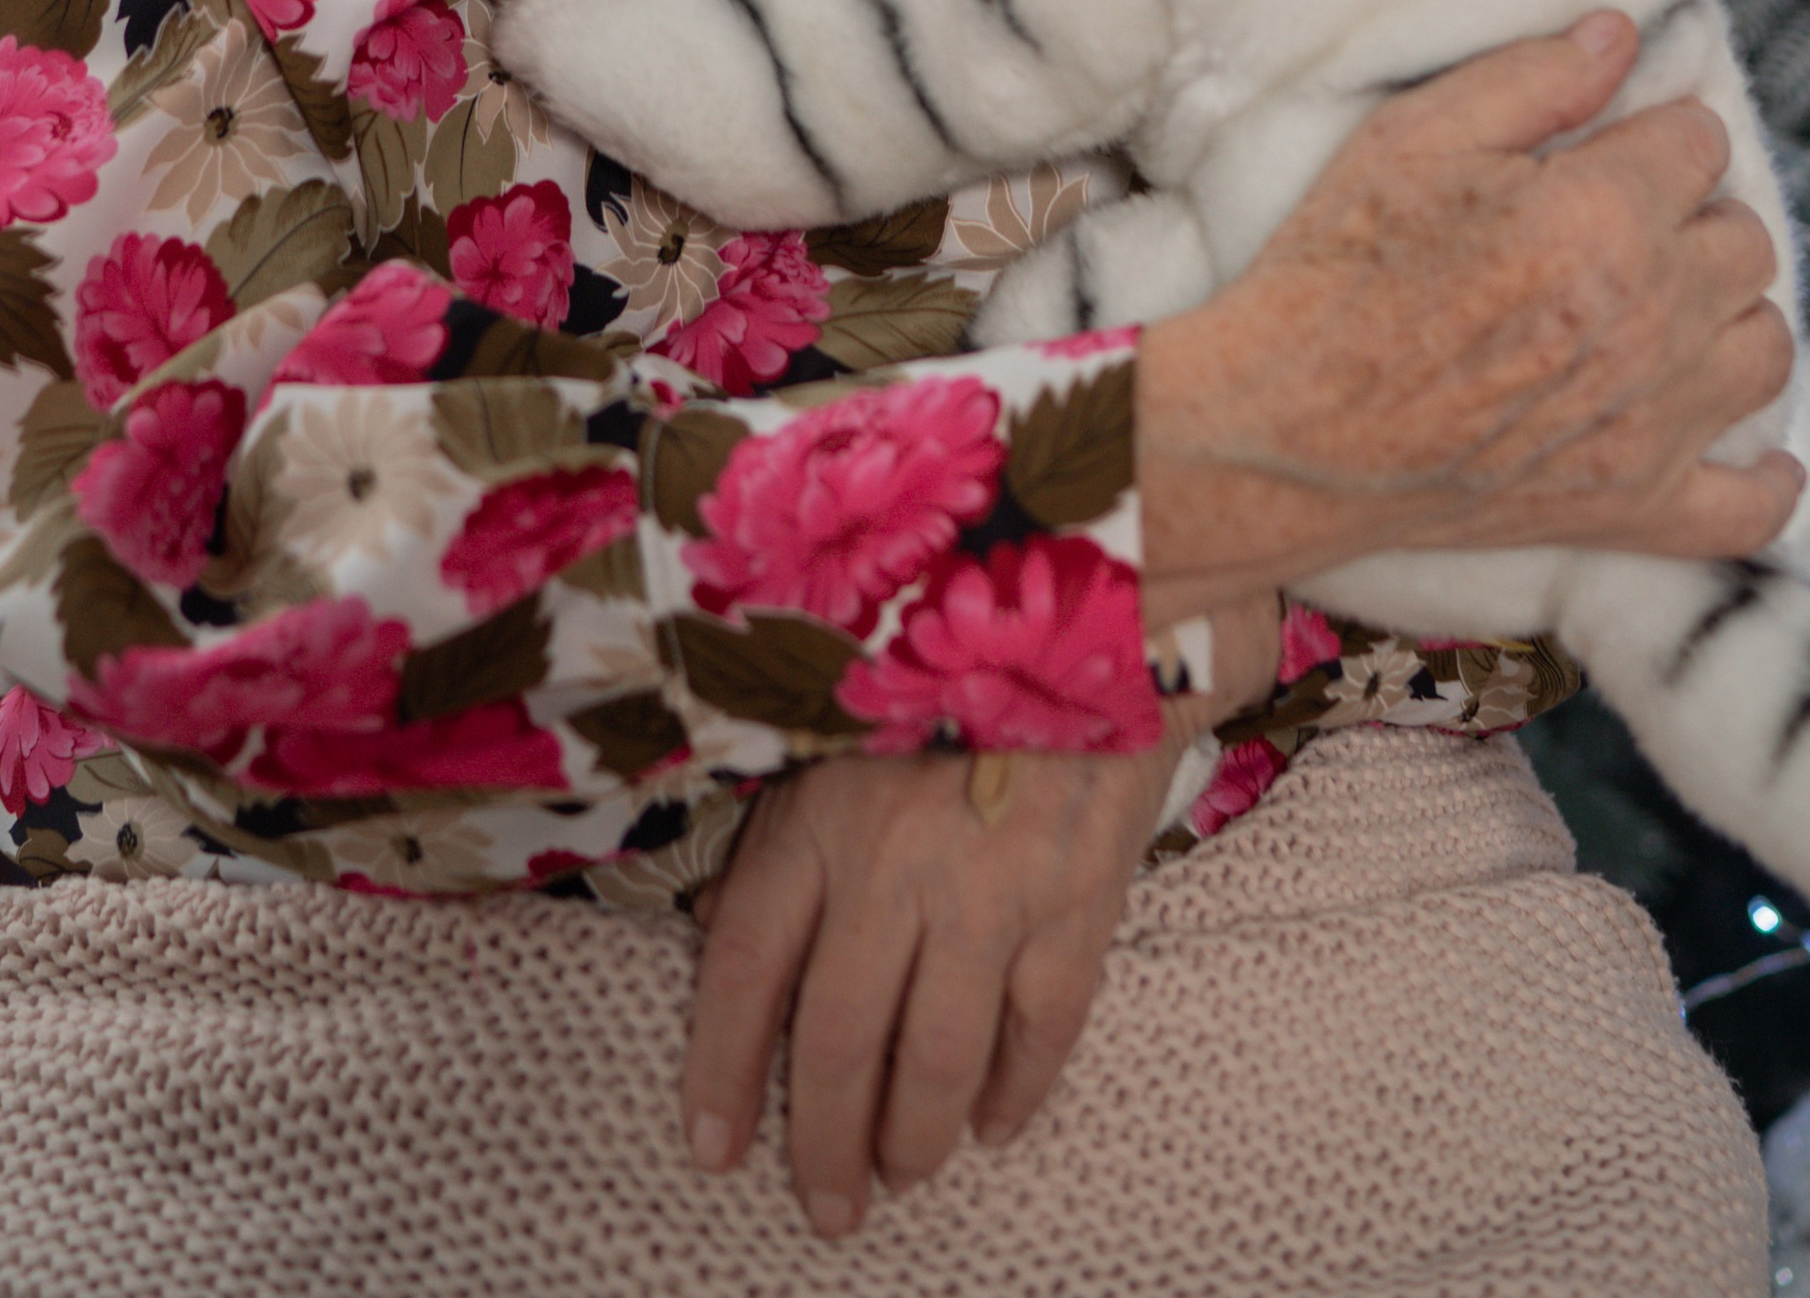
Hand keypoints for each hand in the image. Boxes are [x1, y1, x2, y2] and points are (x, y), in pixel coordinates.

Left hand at [682, 599, 1277, 1237]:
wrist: (1096, 605)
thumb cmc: (944, 661)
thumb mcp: (835, 725)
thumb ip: (784, 825)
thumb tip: (731, 925)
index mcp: (817, 814)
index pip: (742, 969)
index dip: (720, 1069)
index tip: (713, 1147)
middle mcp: (892, 863)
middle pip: (837, 1040)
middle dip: (824, 1141)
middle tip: (827, 1205)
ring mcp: (990, 887)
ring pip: (936, 1058)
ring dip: (914, 1137)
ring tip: (902, 1172)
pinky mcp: (1076, 900)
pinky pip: (1040, 1029)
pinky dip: (1015, 1090)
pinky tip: (993, 1121)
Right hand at [1138, 12, 1799, 616]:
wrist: (1280, 430)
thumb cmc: (1332, 274)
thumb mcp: (1408, 139)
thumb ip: (1528, 79)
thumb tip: (1620, 36)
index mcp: (1600, 217)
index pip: (1700, 142)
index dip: (1653, 133)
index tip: (1610, 148)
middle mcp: (1648, 318)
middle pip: (1746, 240)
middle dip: (1694, 217)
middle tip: (1620, 224)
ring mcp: (1651, 423)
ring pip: (1767, 349)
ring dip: (1730, 318)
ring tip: (1666, 309)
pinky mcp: (1635, 508)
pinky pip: (1754, 506)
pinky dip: (1765, 478)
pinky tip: (1740, 443)